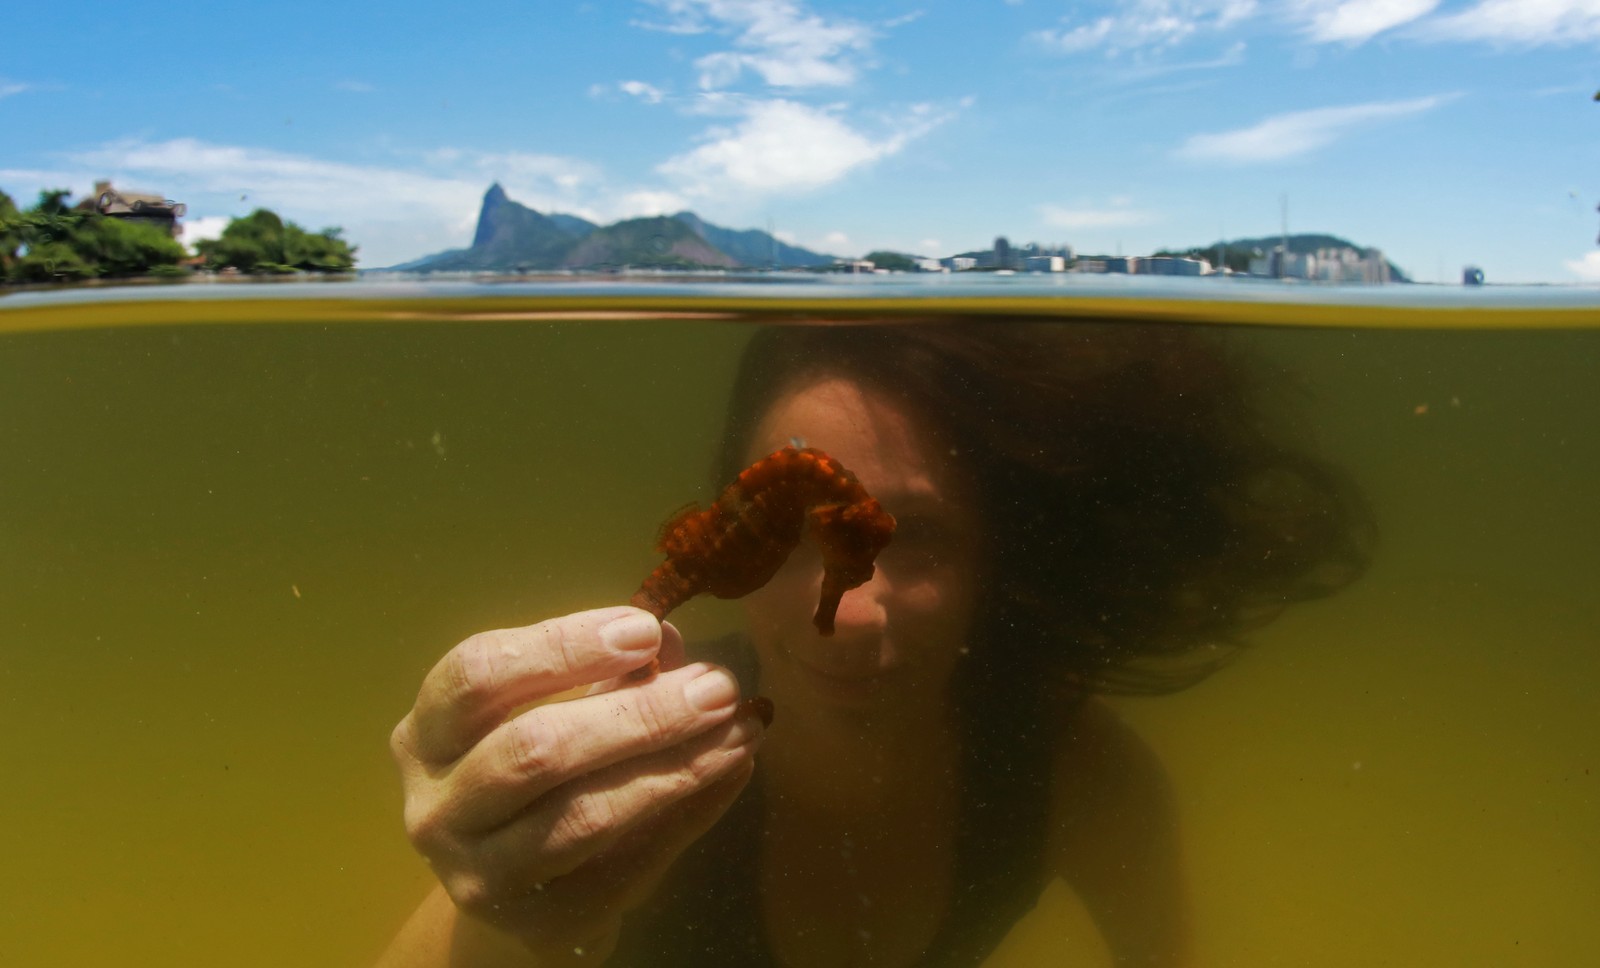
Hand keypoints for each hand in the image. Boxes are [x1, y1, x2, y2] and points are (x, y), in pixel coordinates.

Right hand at [389, 606, 765, 962]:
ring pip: (582, 816)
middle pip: (534, 750)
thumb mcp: (559, 708)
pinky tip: (731, 771)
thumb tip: (672, 643)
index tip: (645, 629)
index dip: (562, 646)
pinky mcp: (538, 925)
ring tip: (740, 728)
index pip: (478, 675)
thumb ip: (610, 673)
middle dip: (638, 713)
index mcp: (426, 734)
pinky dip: (687, 814)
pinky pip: (625, 866)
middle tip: (718, 685)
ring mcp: (479, 875)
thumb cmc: (541, 772)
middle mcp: (435, 808)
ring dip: (674, 766)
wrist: (524, 891)